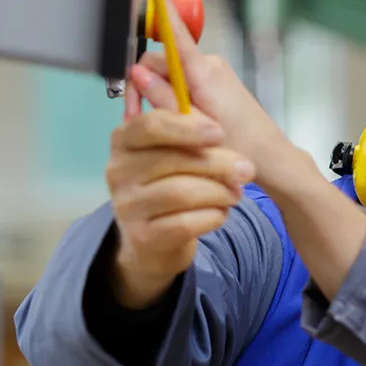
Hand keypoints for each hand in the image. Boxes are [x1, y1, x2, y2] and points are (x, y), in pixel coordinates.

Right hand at [106, 108, 255, 307]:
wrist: (154, 241)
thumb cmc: (170, 185)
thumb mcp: (175, 155)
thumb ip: (192, 139)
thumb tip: (219, 132)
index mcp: (124, 140)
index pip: (151, 125)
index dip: (188, 128)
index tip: (220, 133)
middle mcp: (118, 171)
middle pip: (174, 160)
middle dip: (219, 163)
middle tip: (247, 170)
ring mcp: (126, 206)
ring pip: (182, 193)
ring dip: (219, 192)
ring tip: (236, 194)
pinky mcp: (142, 236)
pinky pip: (186, 223)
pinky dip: (213, 216)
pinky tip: (221, 214)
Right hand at [125, 0, 280, 167]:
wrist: (270, 157)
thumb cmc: (239, 145)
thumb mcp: (194, 126)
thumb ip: (164, 98)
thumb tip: (138, 74)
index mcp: (204, 73)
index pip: (175, 33)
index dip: (161, 10)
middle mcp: (209, 65)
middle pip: (161, 60)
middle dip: (144, 83)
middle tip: (135, 114)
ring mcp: (214, 72)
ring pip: (170, 73)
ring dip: (158, 93)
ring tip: (160, 124)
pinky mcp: (216, 81)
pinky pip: (184, 80)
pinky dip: (172, 96)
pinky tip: (175, 120)